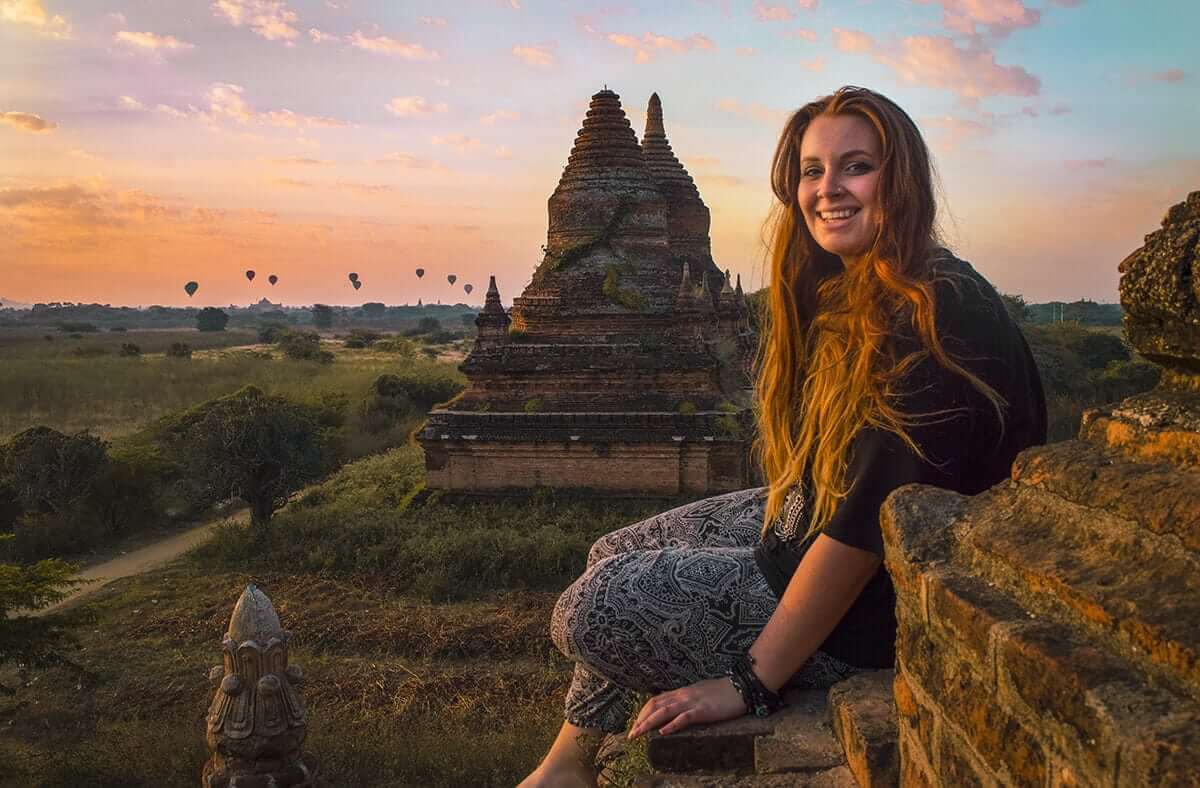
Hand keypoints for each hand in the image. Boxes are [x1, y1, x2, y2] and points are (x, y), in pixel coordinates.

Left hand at [628, 677, 745, 738]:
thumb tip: (672, 707)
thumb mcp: (698, 693)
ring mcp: (692, 702)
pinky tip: (663, 732)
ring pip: (664, 711)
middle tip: (631, 734)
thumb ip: (685, 699)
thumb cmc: (721, 692)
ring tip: (638, 733)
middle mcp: (682, 696)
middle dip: (640, 720)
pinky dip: (672, 725)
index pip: (655, 700)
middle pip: (655, 706)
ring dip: (649, 723)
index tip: (635, 724)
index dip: (642, 712)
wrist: (740, 687)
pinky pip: (684, 718)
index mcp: (681, 692)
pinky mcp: (703, 710)